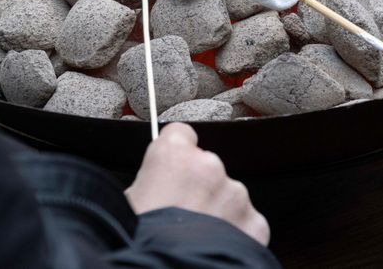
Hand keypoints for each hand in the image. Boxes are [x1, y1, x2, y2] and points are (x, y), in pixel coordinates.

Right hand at [126, 123, 270, 245]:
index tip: (171, 170)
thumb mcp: (128, 203)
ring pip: (228, 196)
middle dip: (198, 189)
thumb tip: (153, 189)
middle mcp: (209, 166)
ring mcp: (236, 194)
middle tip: (181, 217)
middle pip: (206, 169)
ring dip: (218, 212)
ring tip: (198, 238)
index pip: (181, 134)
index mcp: (173, 155)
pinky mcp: (255, 222)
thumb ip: (150, 183)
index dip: (174, 155)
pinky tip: (215, 247)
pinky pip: (246, 223)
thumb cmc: (139, 242)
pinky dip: (237, 234)